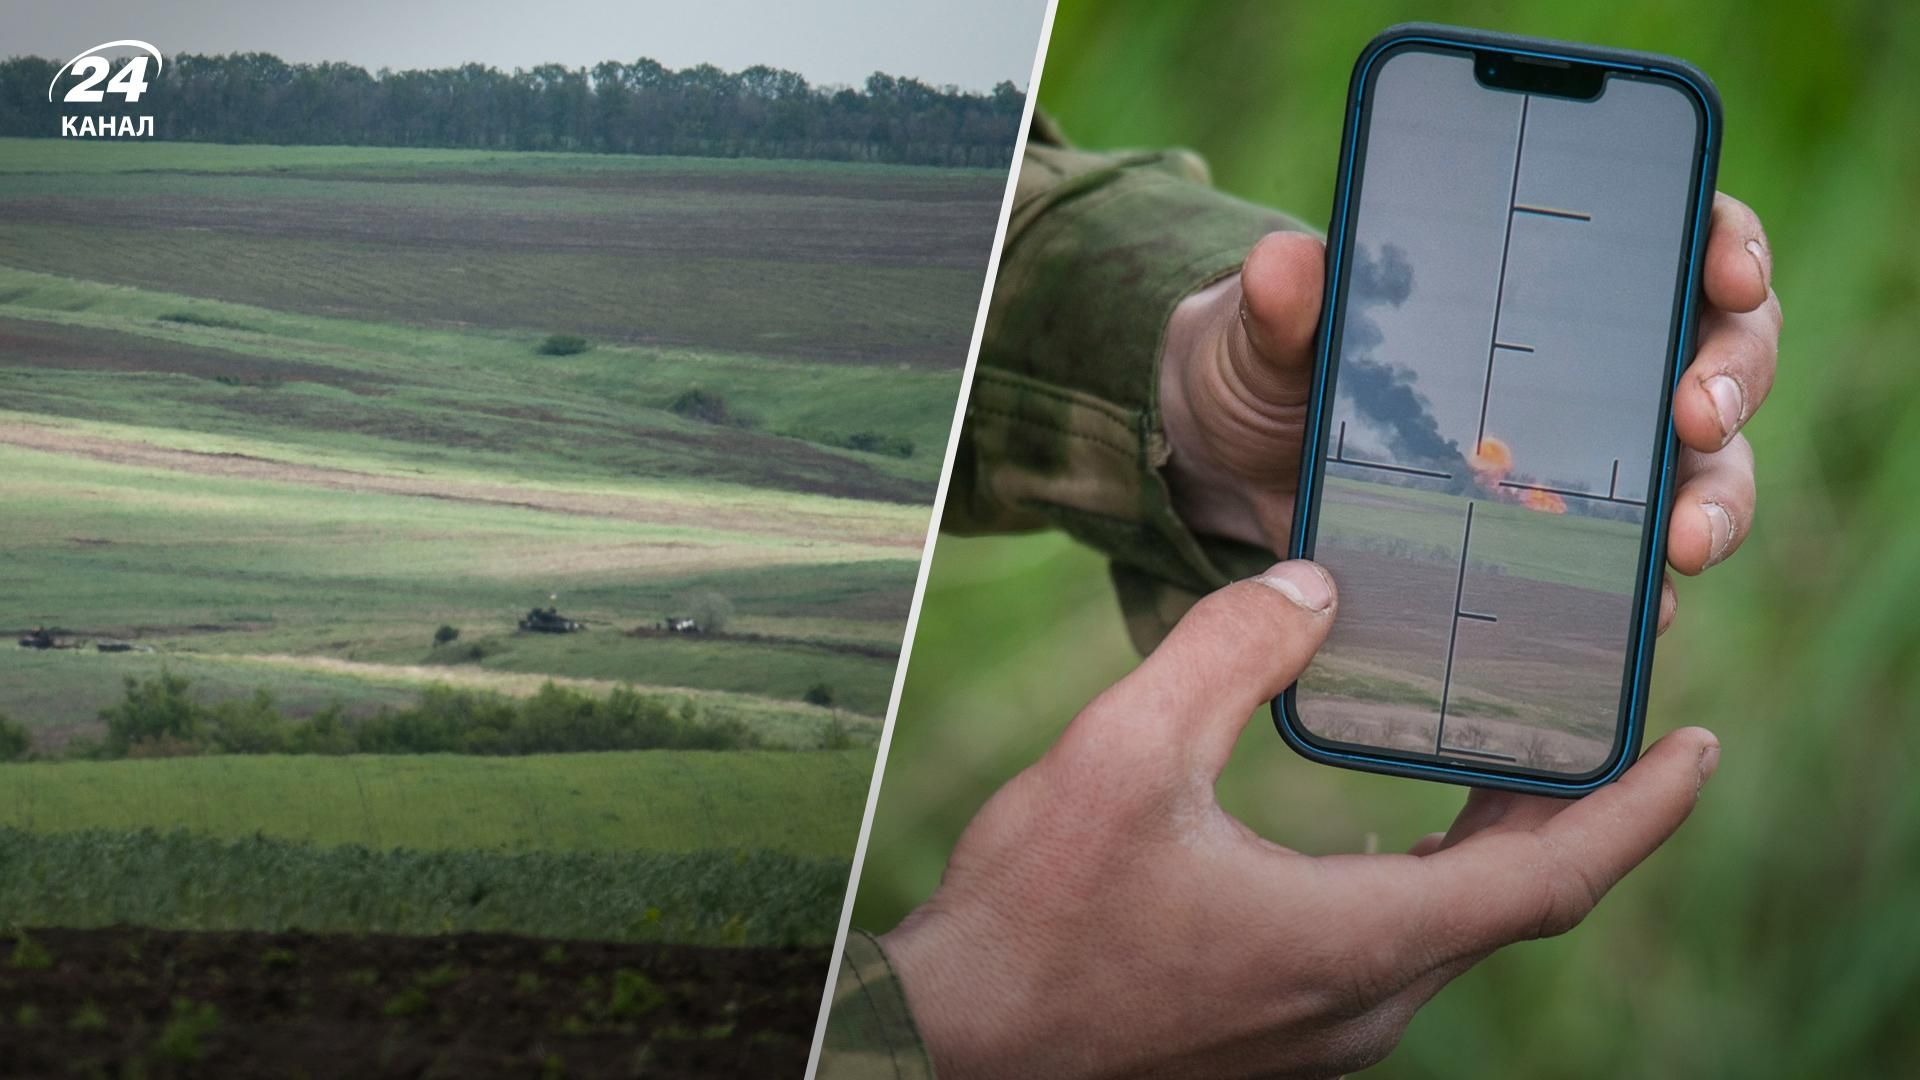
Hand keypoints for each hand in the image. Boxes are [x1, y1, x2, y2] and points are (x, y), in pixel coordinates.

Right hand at [882, 562, 1717, 1078]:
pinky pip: (1393, 945)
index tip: (1696, 745)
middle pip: (1513, 898)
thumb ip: (1225, 655)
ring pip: (1452, 925)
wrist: (956, 1043)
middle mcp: (1365, 1002)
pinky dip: (1425, 873)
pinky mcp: (1277, 1027)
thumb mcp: (1120, 755)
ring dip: (1494, 838)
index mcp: (1358, 942)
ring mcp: (1322, 1028)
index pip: (1550, 878)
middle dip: (1569, 804)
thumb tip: (1311, 587)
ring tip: (1502, 747)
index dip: (1639, 811)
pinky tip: (1382, 822)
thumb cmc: (1034, 916)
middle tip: (1598, 711)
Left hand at [1158, 193, 1780, 631]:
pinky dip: (1650, 595)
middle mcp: (1595, 362)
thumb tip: (1286, 265)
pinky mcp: (1559, 546)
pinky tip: (1642, 614)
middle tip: (1696, 413)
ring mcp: (1588, 458)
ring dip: (1715, 502)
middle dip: (1731, 377)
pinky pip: (1633, 571)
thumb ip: (1280, 301)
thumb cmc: (1269, 368)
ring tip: (1683, 541)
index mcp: (1547, 274)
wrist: (1235, 471)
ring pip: (1704, 468)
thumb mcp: (1264, 331)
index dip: (1725, 241)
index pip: (1676, 232)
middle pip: (1721, 350)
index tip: (1727, 270)